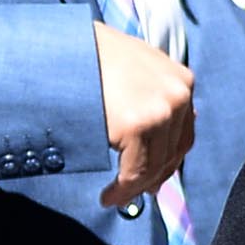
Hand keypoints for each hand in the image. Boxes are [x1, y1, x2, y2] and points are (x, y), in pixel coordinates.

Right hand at [94, 23, 194, 208]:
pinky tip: (109, 196)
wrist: (60, 46)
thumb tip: (162, 131)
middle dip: (153, 178)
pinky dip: (123, 190)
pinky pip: (135, 171)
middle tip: (137, 193)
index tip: (156, 178)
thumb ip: (153, 94)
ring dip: (135, 188)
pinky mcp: (136, 126)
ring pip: (155, 166)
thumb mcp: (136, 67)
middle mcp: (177, 95)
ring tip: (117, 198)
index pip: (183, 133)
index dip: (169, 160)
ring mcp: (159, 111)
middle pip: (172, 153)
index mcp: (182, 80)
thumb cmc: (90, 55)